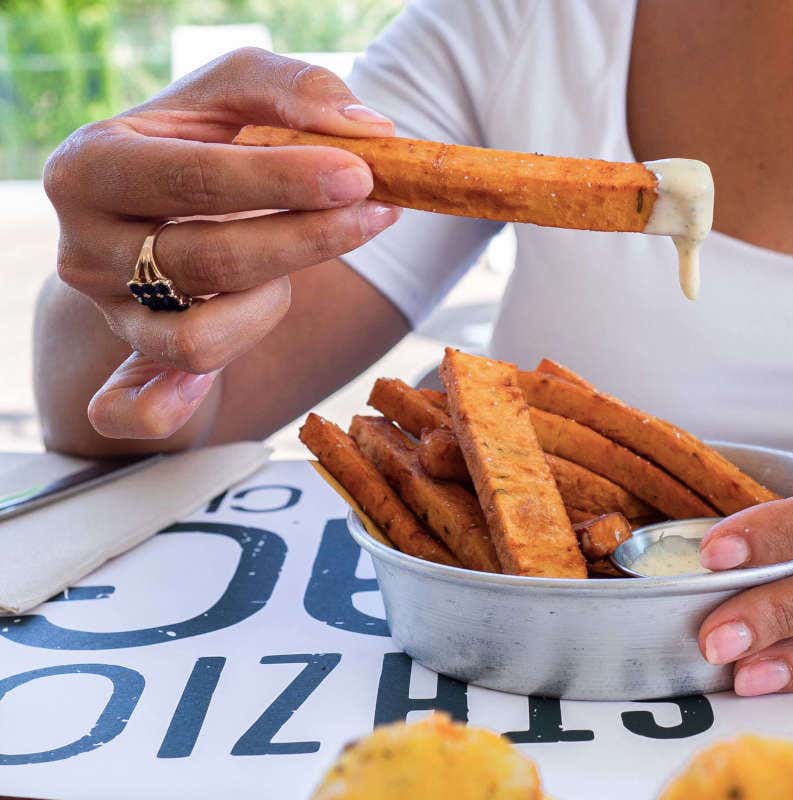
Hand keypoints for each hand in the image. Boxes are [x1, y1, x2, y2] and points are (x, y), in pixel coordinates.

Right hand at [43, 47, 399, 438]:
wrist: (164, 203)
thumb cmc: (206, 139)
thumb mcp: (239, 89)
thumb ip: (298, 90)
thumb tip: (369, 132)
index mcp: (92, 166)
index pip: (194, 179)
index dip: (284, 180)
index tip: (359, 174)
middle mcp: (86, 246)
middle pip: (209, 261)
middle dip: (307, 238)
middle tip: (376, 211)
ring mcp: (110, 313)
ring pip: (200, 337)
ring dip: (270, 303)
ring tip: (290, 262)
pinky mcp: (137, 361)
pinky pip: (140, 407)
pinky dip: (167, 406)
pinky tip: (199, 396)